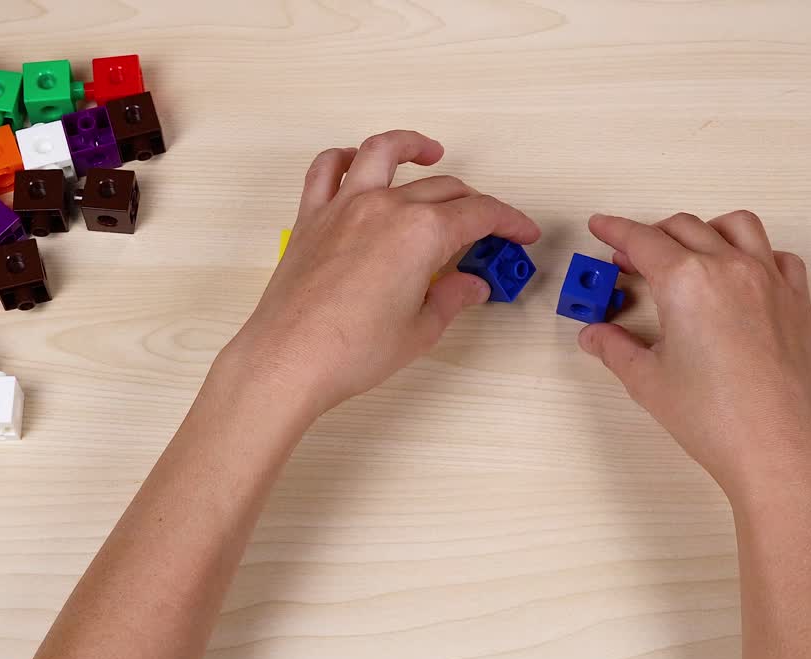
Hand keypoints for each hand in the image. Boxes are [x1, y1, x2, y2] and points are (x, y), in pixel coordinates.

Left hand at [222, 130, 540, 417]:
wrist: (289, 360)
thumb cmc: (351, 351)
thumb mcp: (419, 330)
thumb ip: (451, 298)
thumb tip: (471, 285)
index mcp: (422, 233)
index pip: (479, 215)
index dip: (508, 222)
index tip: (521, 233)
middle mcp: (385, 207)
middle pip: (442, 189)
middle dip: (474, 204)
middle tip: (487, 228)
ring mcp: (344, 206)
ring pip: (382, 152)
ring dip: (411, 146)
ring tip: (430, 152)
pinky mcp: (312, 217)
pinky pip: (327, 169)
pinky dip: (344, 157)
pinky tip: (358, 163)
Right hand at [581, 211, 810, 503]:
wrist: (776, 449)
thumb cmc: (715, 419)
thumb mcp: (648, 381)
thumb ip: (615, 348)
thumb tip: (594, 335)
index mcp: (686, 281)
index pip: (641, 240)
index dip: (615, 230)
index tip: (601, 226)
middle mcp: (730, 268)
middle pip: (683, 228)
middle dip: (650, 235)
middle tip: (628, 259)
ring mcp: (770, 280)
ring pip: (736, 226)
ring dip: (704, 229)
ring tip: (686, 252)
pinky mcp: (797, 301)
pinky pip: (778, 256)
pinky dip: (755, 252)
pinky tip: (740, 274)